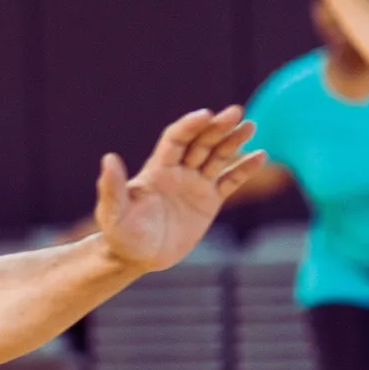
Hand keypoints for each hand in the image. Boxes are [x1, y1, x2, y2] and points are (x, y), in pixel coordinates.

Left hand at [95, 106, 264, 272]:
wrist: (136, 257)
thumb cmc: (121, 234)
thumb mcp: (114, 212)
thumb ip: (112, 187)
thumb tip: (108, 159)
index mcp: (157, 169)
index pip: (176, 139)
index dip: (190, 125)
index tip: (206, 115)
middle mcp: (178, 172)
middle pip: (201, 142)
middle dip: (217, 127)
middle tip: (236, 112)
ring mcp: (195, 185)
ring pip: (217, 157)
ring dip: (233, 141)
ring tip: (249, 125)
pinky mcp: (208, 202)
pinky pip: (229, 181)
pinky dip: (244, 170)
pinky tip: (260, 156)